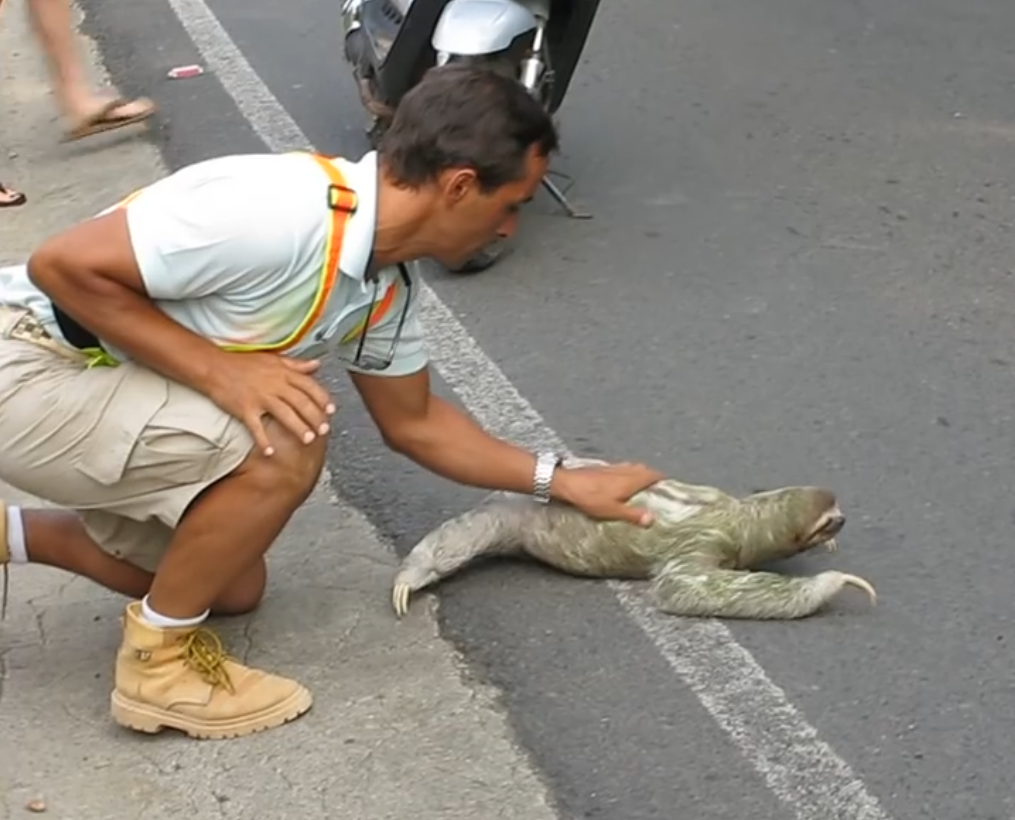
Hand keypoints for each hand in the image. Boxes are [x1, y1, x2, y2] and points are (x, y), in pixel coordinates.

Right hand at [206, 351, 336, 455]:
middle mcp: (274, 384)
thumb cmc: (242, 363)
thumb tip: (316, 365)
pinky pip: (256, 427)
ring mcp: (259, 397)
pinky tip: (270, 452)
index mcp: (282, 372)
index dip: (322, 399)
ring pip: (284, 414)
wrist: (214, 366)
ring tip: (308, 440)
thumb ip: (296, 364)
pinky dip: (263, 441)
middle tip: (324, 430)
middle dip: (315, 417)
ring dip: (298, 428)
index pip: (309, 386)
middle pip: (300, 402)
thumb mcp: (272, 359)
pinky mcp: (244, 409)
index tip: (331, 410)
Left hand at [551, 461, 665, 526]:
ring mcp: (614, 467)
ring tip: (643, 484)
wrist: (568, 483)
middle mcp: (626, 470)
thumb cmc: (591, 498)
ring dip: (640, 474)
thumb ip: (634, 515)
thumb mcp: (614, 511)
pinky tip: (622, 480)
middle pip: (645, 470)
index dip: (663, 480)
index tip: (669, 487)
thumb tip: (652, 519)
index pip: (654, 475)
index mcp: (632, 479)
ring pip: (633, 467)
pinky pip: (622, 468)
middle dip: (653, 477)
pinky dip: (628, 473)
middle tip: (657, 488)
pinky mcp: (603, 467)